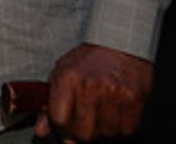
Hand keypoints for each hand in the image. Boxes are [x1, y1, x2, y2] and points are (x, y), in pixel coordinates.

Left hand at [35, 43, 152, 140]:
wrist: (119, 42)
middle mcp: (90, 86)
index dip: (61, 126)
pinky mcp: (134, 99)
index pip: (59, 120)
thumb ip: (49, 103)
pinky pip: (127, 129)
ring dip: (104, 127)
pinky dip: (122, 125)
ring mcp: (114, 93)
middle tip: (85, 118)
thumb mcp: (62, 73)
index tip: (66, 122)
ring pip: (106, 133)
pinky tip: (116, 110)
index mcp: (67, 78)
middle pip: (83, 133)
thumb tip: (41, 131)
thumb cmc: (88, 59)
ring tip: (102, 108)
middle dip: (82, 130)